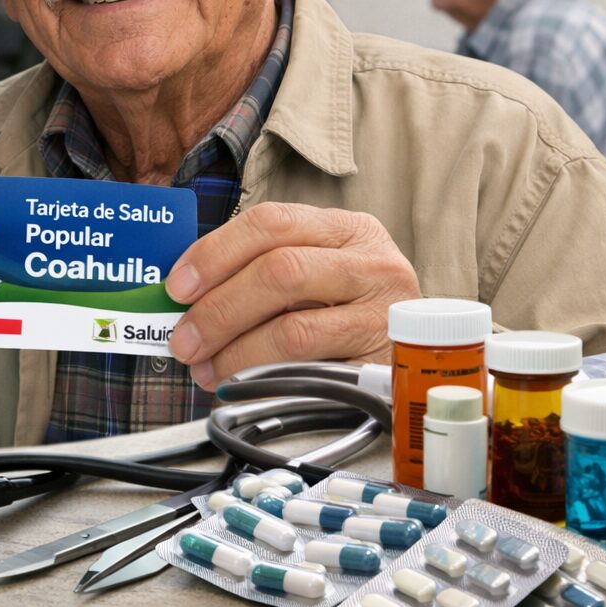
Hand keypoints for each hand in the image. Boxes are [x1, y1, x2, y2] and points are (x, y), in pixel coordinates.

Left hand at [164, 202, 420, 388]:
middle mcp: (373, 263)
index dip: (215, 253)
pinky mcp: (386, 365)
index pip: (272, 222)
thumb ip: (258, 273)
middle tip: (183, 339)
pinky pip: (314, 371)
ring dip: (235, 351)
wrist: (428, 358)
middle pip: (279, 271)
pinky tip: (241, 383)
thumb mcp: (315, 275)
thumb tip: (182, 299)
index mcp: (346, 229)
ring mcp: (386, 314)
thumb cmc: (349, 311)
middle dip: (217, 308)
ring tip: (206, 368)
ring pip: (293, 327)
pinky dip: (266, 377)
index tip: (177, 286)